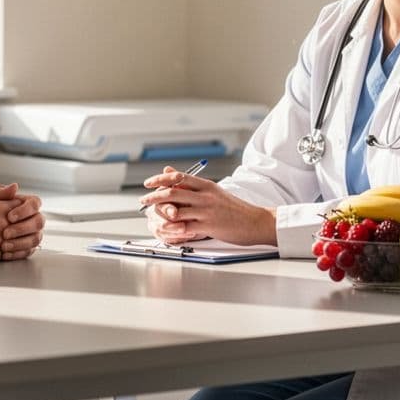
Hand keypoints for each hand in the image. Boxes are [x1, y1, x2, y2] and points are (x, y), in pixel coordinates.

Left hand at [139, 167, 275, 246]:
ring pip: (176, 210)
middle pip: (172, 192)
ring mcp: (206, 211)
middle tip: (143, 201)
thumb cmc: (234, 208)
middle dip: (153, 196)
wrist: (256, 221)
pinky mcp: (208, 226)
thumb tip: (168, 170)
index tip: (147, 183)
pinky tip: (164, 229)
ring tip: (151, 216)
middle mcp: (205, 196)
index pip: (178, 177)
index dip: (159, 180)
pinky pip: (184, 227)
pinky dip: (172, 228)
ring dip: (160, 213)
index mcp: (206, 185)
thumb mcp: (213, 190)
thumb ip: (190, 182)